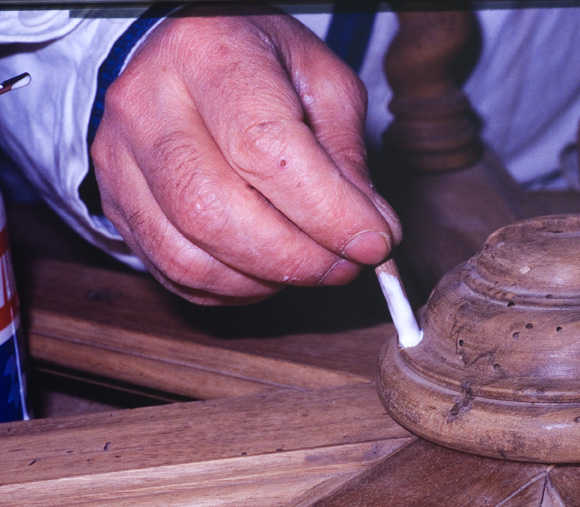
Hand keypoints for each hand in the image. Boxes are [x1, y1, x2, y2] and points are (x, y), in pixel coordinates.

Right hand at [92, 7, 400, 303]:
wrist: (173, 54)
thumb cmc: (257, 63)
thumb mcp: (320, 80)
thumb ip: (347, 154)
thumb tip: (373, 232)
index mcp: (208, 53)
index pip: (266, 150)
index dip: (328, 211)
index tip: (375, 242)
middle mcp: (147, 104)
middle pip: (217, 212)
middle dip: (298, 258)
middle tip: (348, 265)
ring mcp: (119, 159)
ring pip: (190, 256)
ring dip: (267, 281)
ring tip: (313, 265)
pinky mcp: (114, 203)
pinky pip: (173, 273)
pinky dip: (233, 289)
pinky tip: (268, 271)